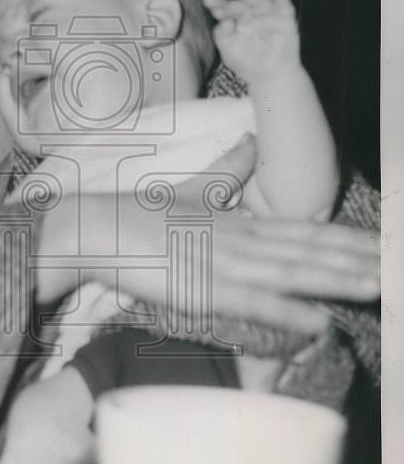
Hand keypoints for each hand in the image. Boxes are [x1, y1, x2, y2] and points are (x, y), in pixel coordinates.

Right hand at [37, 135, 379, 329]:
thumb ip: (225, 172)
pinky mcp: (197, 286)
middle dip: (354, 260)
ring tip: (378, 286)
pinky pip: (249, 302)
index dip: (343, 240)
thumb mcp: (188, 190)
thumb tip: (250, 141)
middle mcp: (235, 238)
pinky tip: (318, 322)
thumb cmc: (134, 215)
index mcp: (234, 219)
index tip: (379, 246)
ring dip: (335, 280)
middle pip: (305, 249)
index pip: (300, 230)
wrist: (91, 228)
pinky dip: (286, 312)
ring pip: (289, 272)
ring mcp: (219, 261)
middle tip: (397, 266)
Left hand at [203, 0, 299, 84]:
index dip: (218, 4)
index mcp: (237, 21)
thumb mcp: (228, 50)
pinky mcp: (285, 20)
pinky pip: (284, 4)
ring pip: (259, 1)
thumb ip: (221, 35)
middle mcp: (253, 16)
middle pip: (243, 2)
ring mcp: (269, 16)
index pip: (227, 9)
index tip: (208, 1)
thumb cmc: (247, 64)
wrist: (270, 76)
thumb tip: (225, 21)